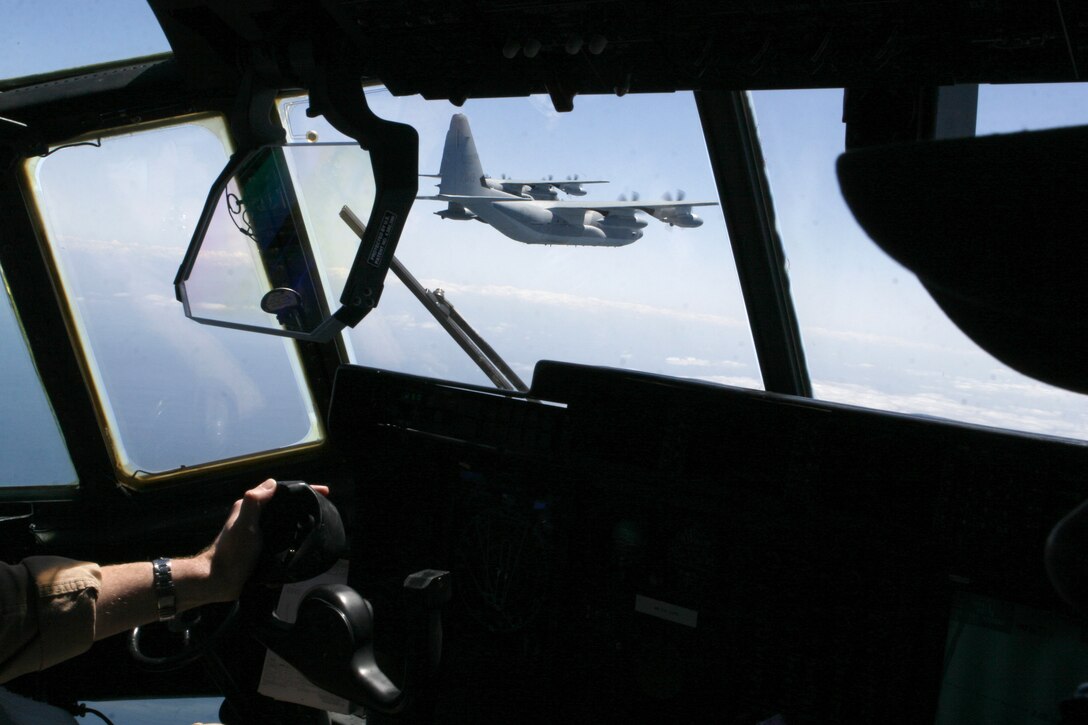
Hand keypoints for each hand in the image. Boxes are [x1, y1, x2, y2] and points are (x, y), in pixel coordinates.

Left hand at [200, 479, 330, 601]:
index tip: (323, 492)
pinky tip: (304, 542)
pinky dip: (294, 536)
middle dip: (304, 503)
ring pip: (285, 520)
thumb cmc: (231, 552)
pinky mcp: (262, 547)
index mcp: (252, 507)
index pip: (281, 491)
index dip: (302, 489)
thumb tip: (273, 483)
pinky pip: (283, 536)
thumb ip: (255, 501)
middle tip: (324, 508)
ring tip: (318, 524)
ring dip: (301, 520)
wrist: (220, 581)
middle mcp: (256, 517)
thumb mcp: (243, 523)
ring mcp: (260, 532)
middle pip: (285, 504)